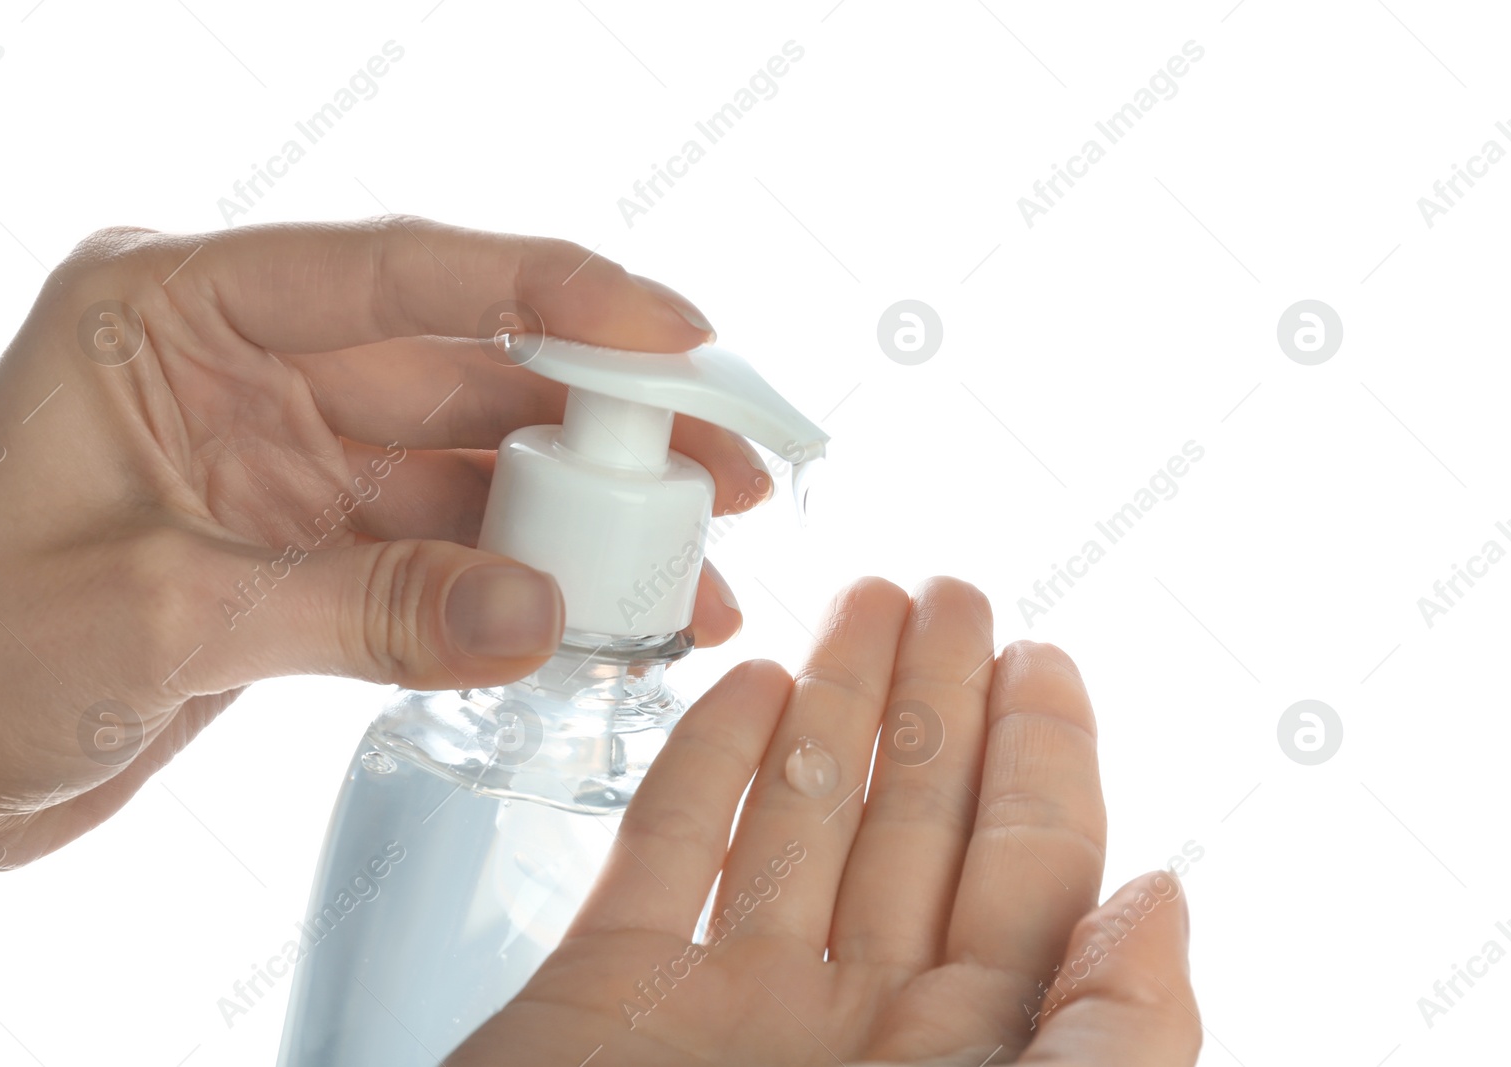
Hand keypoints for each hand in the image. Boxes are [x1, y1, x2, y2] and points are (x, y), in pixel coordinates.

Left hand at [0, 217, 767, 892]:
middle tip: (728, 465)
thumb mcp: (154, 618)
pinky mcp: (302, 553)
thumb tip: (544, 612)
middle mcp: (240, 369)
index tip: (675, 335)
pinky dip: (520, 589)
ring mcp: (279, 462)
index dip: (550, 293)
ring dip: (577, 519)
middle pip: (461, 369)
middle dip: (600, 420)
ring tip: (694, 566)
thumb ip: (360, 608)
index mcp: (170, 314)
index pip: (394, 272)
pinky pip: (439, 555)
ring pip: (466, 468)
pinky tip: (602, 620)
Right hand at [449, 578, 1201, 1065]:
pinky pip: (667, 854)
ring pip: (798, 815)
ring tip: (861, 602)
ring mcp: (727, 1006)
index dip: (1040, 758)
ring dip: (832, 703)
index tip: (1042, 655)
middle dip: (936, 698)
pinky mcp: (606, 998)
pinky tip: (745, 691)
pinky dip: (703, 765)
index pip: (1027, 873)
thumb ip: (1112, 1042)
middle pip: (914, 821)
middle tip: (950, 590)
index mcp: (965, 1060)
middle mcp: (854, 1022)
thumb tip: (1166, 898)